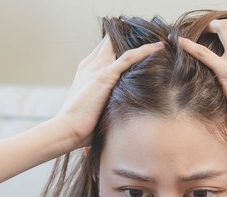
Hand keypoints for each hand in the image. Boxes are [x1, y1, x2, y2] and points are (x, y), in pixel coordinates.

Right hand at [55, 36, 163, 151]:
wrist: (67, 128)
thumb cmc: (80, 125)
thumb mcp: (93, 106)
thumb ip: (105, 99)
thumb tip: (121, 108)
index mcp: (86, 70)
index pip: (103, 50)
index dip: (118, 45)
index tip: (137, 45)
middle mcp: (90, 65)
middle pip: (109, 42)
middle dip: (126, 38)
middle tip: (150, 38)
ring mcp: (97, 68)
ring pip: (118, 45)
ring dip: (138, 41)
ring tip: (159, 39)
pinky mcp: (105, 76)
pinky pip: (128, 57)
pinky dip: (145, 50)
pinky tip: (159, 47)